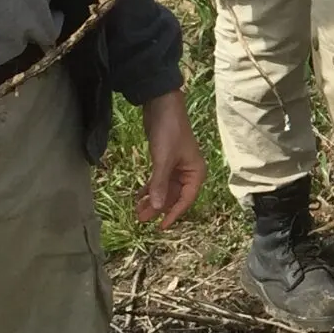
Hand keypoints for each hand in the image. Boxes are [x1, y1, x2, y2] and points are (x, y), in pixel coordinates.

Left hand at [135, 92, 203, 228]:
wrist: (162, 106)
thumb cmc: (169, 132)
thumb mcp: (163, 160)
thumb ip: (160, 185)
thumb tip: (158, 209)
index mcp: (196, 173)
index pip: (185, 200)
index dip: (172, 214)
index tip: (159, 227)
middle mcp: (188, 172)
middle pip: (174, 196)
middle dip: (158, 208)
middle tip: (141, 219)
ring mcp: (176, 167)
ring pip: (165, 190)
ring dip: (152, 200)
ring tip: (137, 211)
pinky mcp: (165, 161)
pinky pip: (159, 181)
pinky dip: (150, 189)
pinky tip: (139, 196)